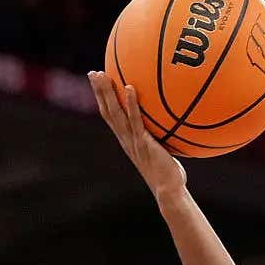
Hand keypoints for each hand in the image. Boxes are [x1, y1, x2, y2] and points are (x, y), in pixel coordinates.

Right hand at [86, 70, 187, 202]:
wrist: (168, 191)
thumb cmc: (168, 172)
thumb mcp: (162, 150)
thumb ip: (160, 136)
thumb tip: (171, 119)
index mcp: (127, 140)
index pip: (110, 116)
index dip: (102, 99)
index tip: (98, 82)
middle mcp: (126, 140)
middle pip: (107, 111)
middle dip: (99, 92)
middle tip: (93, 72)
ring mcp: (133, 142)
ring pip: (115, 113)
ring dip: (107, 93)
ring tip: (102, 75)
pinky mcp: (143, 144)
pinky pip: (136, 121)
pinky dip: (131, 104)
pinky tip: (130, 87)